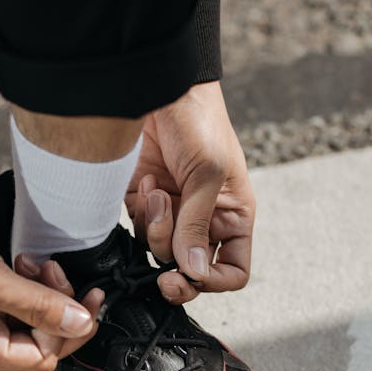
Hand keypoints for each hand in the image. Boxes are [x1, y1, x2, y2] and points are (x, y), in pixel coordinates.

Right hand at [0, 187, 102, 370]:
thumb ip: (38, 305)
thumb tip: (80, 324)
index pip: (42, 357)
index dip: (67, 330)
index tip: (83, 298)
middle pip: (38, 339)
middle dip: (56, 306)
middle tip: (54, 271)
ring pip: (28, 318)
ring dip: (42, 290)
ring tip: (33, 261)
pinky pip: (12, 301)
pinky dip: (24, 282)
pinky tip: (21, 260)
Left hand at [125, 81, 255, 304]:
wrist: (159, 88)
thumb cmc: (200, 122)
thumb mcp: (208, 174)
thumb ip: (198, 225)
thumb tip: (193, 271)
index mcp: (232, 217)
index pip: (231, 270)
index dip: (214, 281)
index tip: (192, 274)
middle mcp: (203, 221)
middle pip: (191, 271)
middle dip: (177, 274)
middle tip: (165, 277)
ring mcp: (172, 213)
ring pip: (160, 252)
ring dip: (156, 228)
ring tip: (157, 190)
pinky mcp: (142, 202)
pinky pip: (138, 230)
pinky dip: (140, 213)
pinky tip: (145, 182)